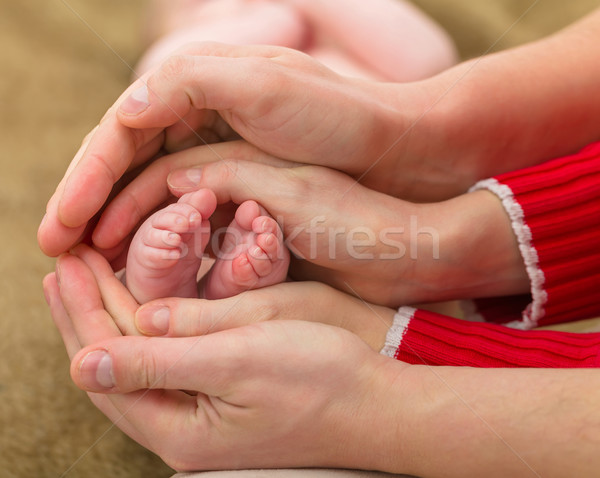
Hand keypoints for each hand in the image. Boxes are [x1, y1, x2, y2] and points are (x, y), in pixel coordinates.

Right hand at [38, 42, 440, 256]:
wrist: (396, 150)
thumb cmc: (338, 118)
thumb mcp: (265, 86)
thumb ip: (190, 84)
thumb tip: (124, 109)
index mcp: (197, 86)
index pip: (122, 134)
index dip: (86, 180)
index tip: (58, 228)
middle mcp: (201, 116)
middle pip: (128, 162)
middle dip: (88, 203)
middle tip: (53, 248)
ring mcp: (220, 149)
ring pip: (151, 186)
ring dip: (116, 220)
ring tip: (86, 260)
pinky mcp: (242, 180)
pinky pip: (186, 205)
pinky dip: (160, 230)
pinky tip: (142, 256)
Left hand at [44, 245, 405, 471]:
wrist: (379, 402)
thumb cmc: (320, 378)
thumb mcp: (240, 359)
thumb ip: (162, 360)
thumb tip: (83, 363)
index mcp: (181, 429)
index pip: (108, 363)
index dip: (83, 309)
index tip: (66, 262)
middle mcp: (183, 433)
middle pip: (114, 367)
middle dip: (87, 312)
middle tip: (64, 264)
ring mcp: (202, 419)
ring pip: (137, 364)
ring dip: (111, 318)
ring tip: (88, 281)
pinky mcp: (221, 401)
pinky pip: (164, 363)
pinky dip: (144, 329)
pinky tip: (138, 308)